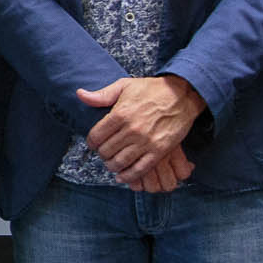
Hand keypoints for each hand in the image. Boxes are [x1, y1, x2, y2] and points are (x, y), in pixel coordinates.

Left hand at [77, 75, 206, 183]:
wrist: (182, 95)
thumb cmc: (151, 89)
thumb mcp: (124, 86)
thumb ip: (101, 94)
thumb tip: (80, 94)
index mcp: (120, 114)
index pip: (95, 136)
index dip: (91, 142)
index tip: (94, 143)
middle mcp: (131, 129)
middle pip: (106, 151)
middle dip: (102, 154)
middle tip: (104, 153)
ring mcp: (146, 141)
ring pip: (120, 162)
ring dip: (112, 166)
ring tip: (112, 163)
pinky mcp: (159, 150)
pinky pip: (140, 169)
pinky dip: (129, 176)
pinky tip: (122, 176)